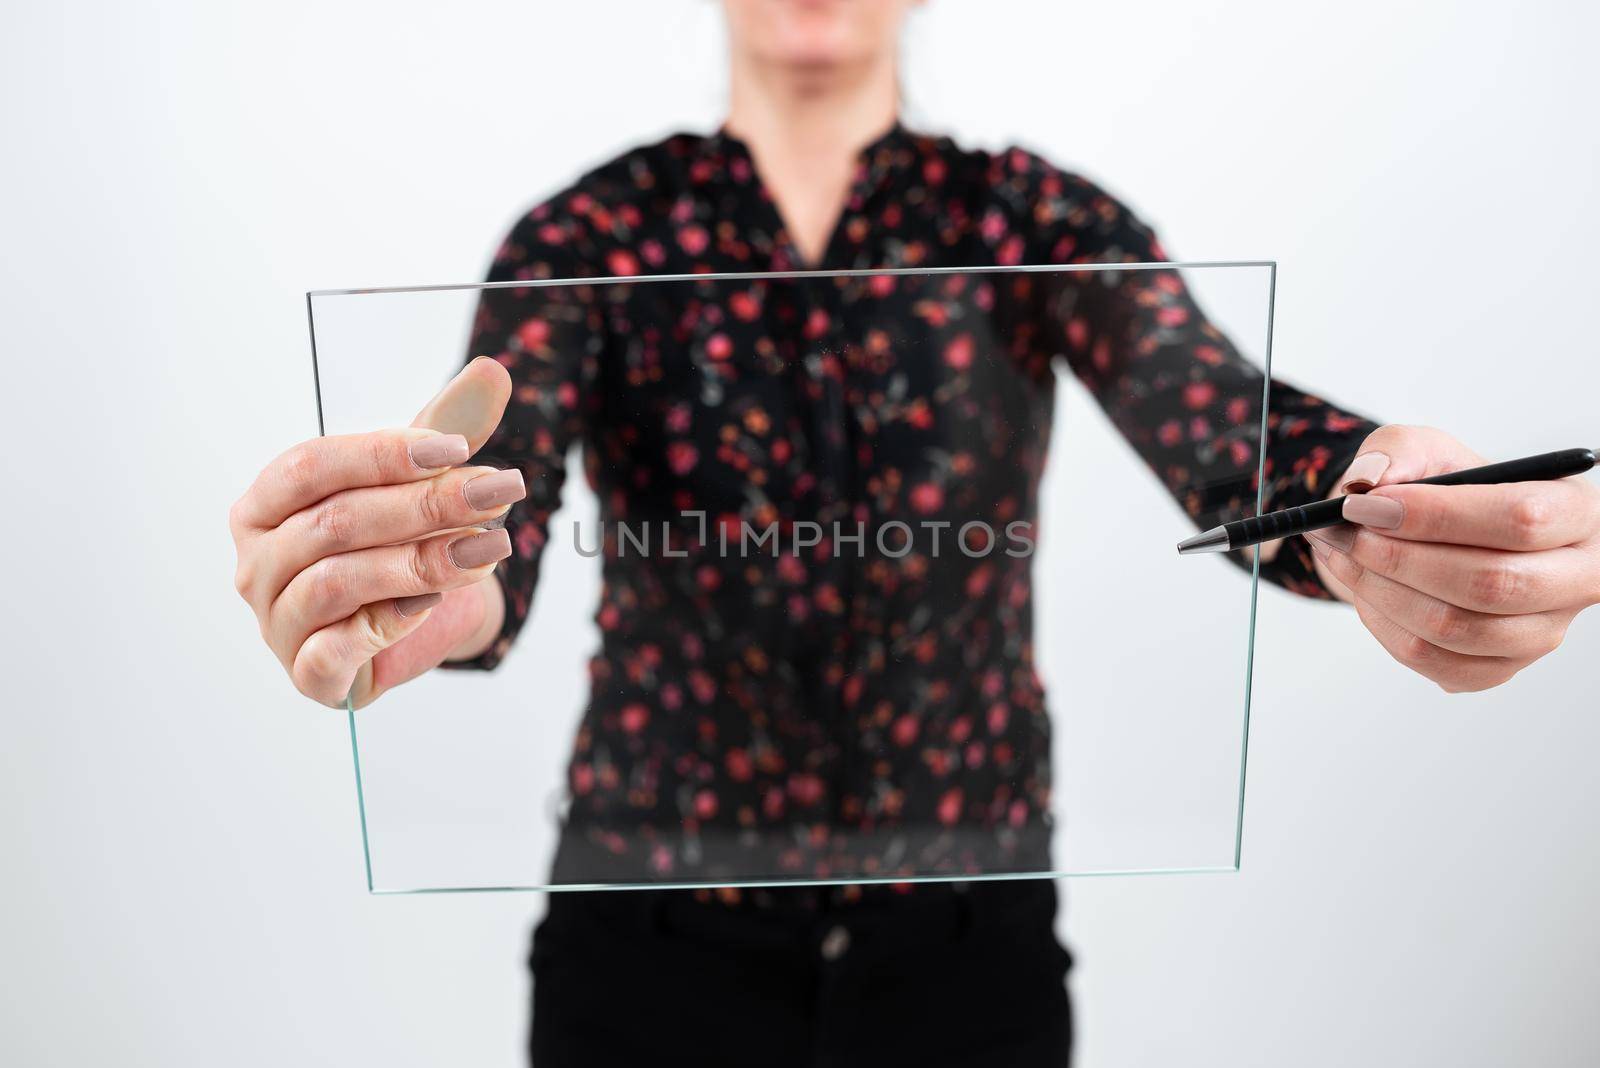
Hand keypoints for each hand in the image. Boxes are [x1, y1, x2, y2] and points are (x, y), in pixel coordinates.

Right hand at [230, 357, 517, 707]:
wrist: (419, 625)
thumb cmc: (402, 542)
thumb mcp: (424, 480)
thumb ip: (449, 425)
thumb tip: (493, 369)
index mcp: (266, 503)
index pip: (313, 465)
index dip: (384, 454)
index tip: (459, 447)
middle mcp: (256, 562)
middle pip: (335, 522)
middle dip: (424, 505)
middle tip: (498, 492)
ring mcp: (276, 622)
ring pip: (338, 582)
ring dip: (419, 561)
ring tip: (488, 548)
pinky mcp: (307, 674)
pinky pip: (334, 649)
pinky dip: (385, 624)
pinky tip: (432, 602)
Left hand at [1306, 425, 1599, 691]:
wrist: (1427, 535)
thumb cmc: (1440, 488)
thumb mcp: (1422, 448)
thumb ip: (1395, 451)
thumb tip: (1365, 485)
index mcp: (1578, 513)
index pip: (1523, 519)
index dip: (1440, 515)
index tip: (1372, 506)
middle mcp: (1576, 579)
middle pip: (1492, 583)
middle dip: (1401, 557)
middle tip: (1347, 533)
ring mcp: (1540, 633)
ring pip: (1454, 627)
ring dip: (1381, 590)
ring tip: (1344, 554)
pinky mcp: (1496, 668)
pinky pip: (1429, 658)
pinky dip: (1381, 623)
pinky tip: (1366, 589)